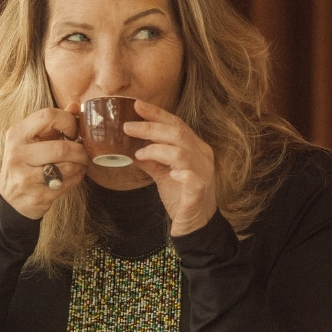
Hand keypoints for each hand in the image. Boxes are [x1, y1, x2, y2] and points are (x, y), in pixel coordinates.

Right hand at [0, 105, 89, 219]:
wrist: (11, 198)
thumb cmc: (26, 163)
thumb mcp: (32, 140)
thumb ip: (53, 123)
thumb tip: (76, 106)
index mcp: (17, 134)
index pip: (47, 116)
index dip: (68, 121)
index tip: (73, 132)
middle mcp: (18, 154)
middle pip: (61, 148)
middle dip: (79, 150)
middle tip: (84, 152)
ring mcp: (26, 177)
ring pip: (67, 167)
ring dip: (80, 165)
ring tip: (80, 163)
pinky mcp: (38, 195)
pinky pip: (67, 183)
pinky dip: (77, 177)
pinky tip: (74, 174)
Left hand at [127, 100, 217, 235]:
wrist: (196, 226)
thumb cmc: (181, 197)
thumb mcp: (163, 174)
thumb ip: (152, 160)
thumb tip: (131, 148)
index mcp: (195, 148)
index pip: (177, 124)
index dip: (157, 113)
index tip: (137, 105)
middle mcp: (202, 156)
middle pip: (178, 133)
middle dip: (150, 127)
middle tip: (127, 127)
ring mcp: (203, 173)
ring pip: (180, 152)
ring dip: (156, 149)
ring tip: (139, 153)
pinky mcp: (199, 191)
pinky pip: (190, 176)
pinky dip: (177, 172)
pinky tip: (168, 173)